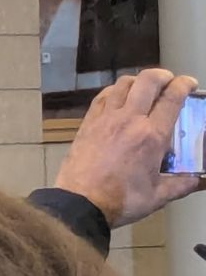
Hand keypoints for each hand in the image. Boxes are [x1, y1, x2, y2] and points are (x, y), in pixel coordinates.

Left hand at [54, 67, 205, 227]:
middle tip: (170, 80)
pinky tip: (119, 95)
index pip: (171, 100)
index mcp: (151, 136)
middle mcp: (129, 119)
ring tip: (146, 86)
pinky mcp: (88, 121)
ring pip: (122, 84)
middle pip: (146, 82)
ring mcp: (105, 117)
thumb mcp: (160, 195)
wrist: (81, 200)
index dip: (183, 86)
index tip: (189, 82)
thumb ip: (183, 183)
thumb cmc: (123, 199)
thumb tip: (201, 180)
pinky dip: (115, 89)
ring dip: (138, 80)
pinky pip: (103, 96)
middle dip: (162, 75)